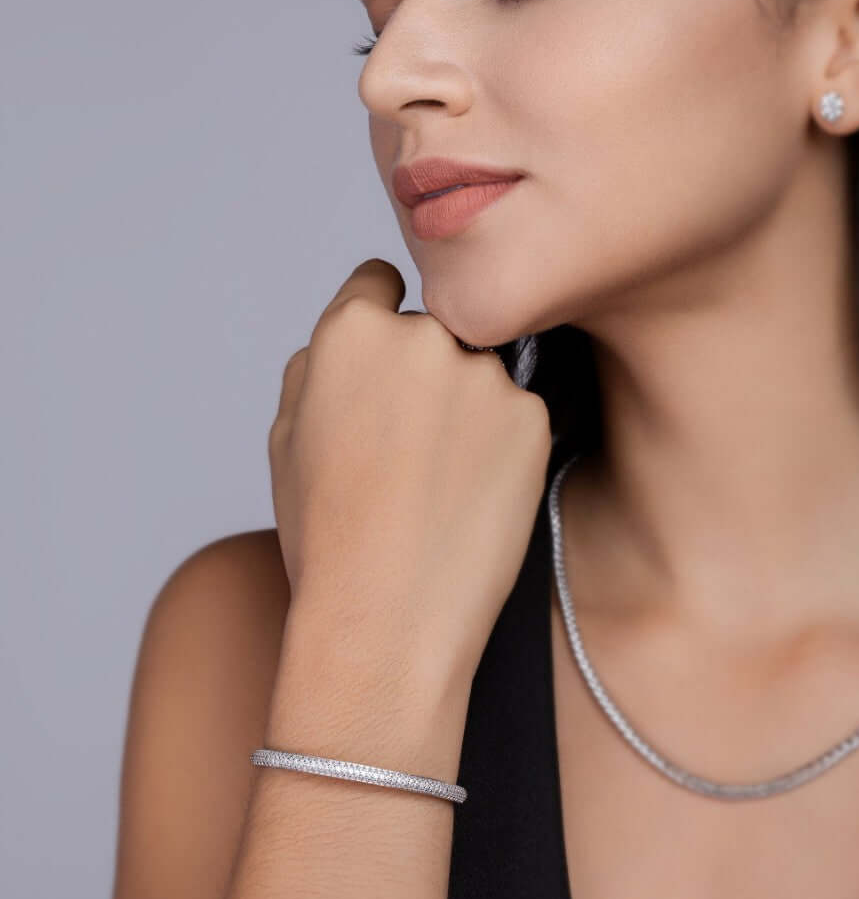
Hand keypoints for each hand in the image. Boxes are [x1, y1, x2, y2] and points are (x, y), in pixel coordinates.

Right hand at [267, 258, 551, 689]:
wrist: (388, 615)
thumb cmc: (327, 537)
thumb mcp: (285, 439)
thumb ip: (317, 369)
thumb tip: (346, 341)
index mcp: (351, 333)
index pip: (378, 283)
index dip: (379, 321)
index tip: (389, 357)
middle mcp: (423, 337)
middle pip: (433, 330)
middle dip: (424, 369)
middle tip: (411, 442)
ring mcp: (485, 375)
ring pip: (478, 372)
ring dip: (467, 405)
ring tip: (441, 479)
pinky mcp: (533, 415)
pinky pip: (515, 413)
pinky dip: (503, 443)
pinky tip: (474, 493)